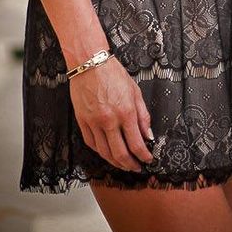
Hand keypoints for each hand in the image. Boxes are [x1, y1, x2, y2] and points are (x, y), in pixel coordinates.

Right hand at [69, 56, 154, 171]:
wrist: (90, 63)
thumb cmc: (113, 74)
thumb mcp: (135, 91)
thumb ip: (143, 115)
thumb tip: (148, 135)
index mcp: (126, 112)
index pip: (136, 143)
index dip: (143, 156)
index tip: (148, 159)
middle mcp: (110, 120)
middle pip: (120, 153)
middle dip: (130, 164)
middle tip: (136, 167)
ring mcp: (94, 123)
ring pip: (104, 152)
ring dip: (115, 162)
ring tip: (123, 164)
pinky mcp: (82, 122)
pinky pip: (92, 144)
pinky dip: (100, 152)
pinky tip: (107, 153)